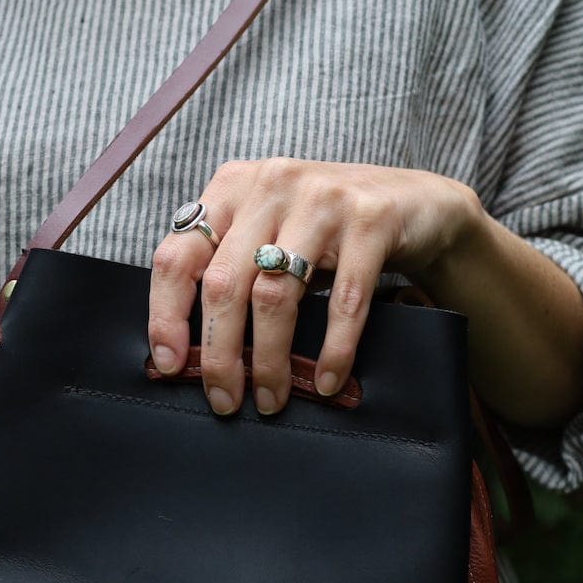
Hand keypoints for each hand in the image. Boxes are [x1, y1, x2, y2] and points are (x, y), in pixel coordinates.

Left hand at [148, 157, 479, 414]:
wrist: (417, 202)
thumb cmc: (329, 230)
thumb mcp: (270, 230)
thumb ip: (230, 268)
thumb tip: (187, 351)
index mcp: (232, 187)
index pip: (177, 256)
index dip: (165, 315)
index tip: (168, 365)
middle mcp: (271, 184)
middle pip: (223, 283)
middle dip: (218, 353)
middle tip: (224, 399)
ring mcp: (322, 199)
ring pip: (274, 295)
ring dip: (270, 359)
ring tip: (271, 398)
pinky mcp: (370, 220)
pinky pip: (342, 300)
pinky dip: (332, 349)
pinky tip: (326, 380)